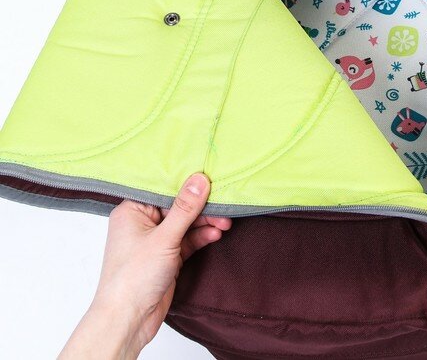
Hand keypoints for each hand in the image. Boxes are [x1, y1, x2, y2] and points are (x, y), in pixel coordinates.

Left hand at [59, 172, 231, 358]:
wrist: (128, 320)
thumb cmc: (134, 277)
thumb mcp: (164, 238)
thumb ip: (185, 208)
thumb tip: (200, 179)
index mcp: (133, 211)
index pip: (164, 190)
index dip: (187, 185)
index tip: (210, 178)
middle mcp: (143, 223)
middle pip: (178, 207)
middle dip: (202, 208)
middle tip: (224, 208)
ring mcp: (155, 241)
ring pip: (185, 224)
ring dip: (205, 224)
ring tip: (224, 224)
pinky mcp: (167, 256)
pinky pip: (187, 240)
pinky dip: (201, 237)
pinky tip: (215, 235)